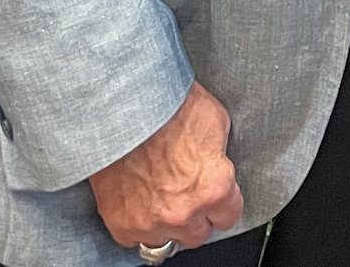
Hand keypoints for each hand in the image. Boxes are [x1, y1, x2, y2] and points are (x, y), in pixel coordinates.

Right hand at [89, 81, 243, 252]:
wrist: (122, 107)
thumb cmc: (167, 108)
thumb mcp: (214, 121)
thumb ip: (219, 155)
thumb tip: (218, 166)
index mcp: (214, 188)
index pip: (228, 217)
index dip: (223, 204)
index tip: (217, 198)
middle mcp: (184, 212)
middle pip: (198, 235)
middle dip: (196, 216)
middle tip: (187, 195)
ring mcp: (150, 222)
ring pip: (166, 242)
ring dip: (166, 224)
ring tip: (161, 198)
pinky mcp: (121, 224)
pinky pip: (134, 239)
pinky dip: (137, 225)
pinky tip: (139, 202)